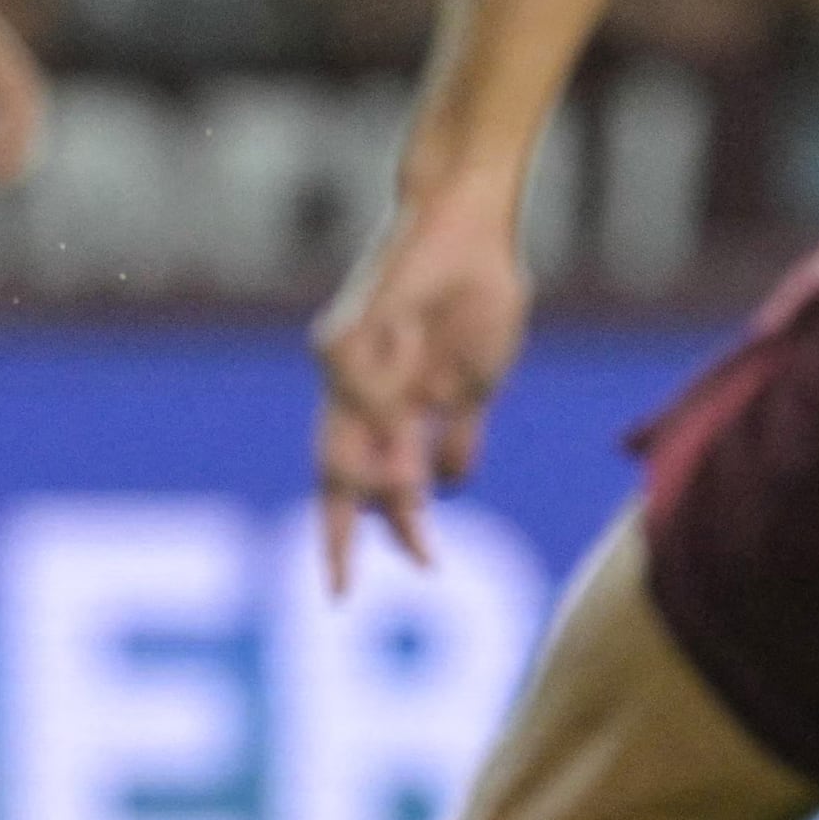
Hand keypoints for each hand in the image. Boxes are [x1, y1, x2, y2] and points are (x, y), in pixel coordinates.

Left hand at [309, 189, 532, 591]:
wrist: (470, 227)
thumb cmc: (479, 294)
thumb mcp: (477, 386)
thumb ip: (458, 440)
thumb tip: (449, 489)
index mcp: (397, 407)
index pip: (380, 481)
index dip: (395, 528)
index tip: (425, 572)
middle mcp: (363, 393)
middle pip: (341, 478)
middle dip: (342, 534)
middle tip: (339, 593)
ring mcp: (349, 369)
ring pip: (349, 451)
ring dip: (389, 472)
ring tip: (419, 444)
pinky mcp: (339, 342)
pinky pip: (358, 399)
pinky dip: (385, 399)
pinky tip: (412, 365)